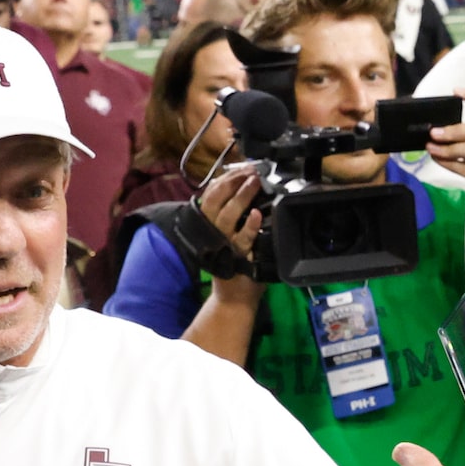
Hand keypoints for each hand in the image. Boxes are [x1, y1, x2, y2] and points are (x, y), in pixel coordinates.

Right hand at [194, 165, 262, 294]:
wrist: (233, 297)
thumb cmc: (234, 262)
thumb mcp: (226, 235)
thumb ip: (230, 214)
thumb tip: (243, 187)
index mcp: (208, 224)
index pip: (212, 194)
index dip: (227, 178)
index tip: (243, 167)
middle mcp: (212, 232)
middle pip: (216, 201)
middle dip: (233, 182)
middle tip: (251, 172)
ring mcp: (224, 244)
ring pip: (227, 216)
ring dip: (241, 197)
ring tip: (255, 183)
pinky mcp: (238, 257)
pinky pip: (243, 239)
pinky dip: (249, 226)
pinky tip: (256, 214)